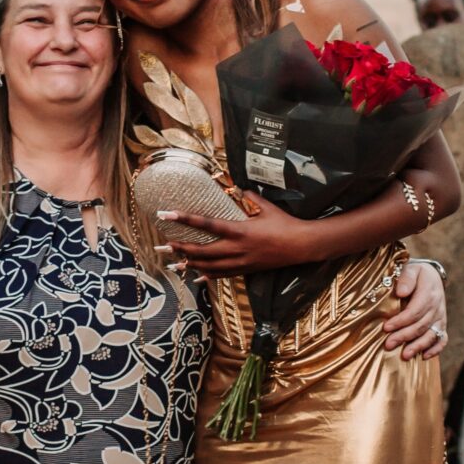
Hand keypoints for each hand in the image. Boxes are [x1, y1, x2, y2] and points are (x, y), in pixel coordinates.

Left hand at [160, 193, 311, 276]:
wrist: (301, 246)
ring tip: (172, 263)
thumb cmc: (284, 224)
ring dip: (189, 264)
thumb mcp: (266, 207)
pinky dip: (206, 275)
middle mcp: (236, 249)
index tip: (167, 215)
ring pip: (208, 266)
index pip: (206, 224)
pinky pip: (221, 275)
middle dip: (180, 249)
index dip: (185, 219)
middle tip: (162, 246)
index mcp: (239, 230)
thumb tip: (238, 187)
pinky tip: (195, 276)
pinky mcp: (245, 270)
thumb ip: (250, 197)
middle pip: (201, 251)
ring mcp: (240, 262)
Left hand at [383, 262, 446, 360]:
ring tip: (404, 355)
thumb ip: (406, 279)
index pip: (414, 311)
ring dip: (418, 346)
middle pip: (420, 326)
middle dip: (404, 336)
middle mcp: (437, 307)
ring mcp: (440, 317)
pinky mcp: (442, 324)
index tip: (386, 327)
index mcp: (428, 294)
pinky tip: (424, 356)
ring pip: (431, 335)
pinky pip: (442, 339)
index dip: (400, 321)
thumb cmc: (416, 274)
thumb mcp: (411, 269)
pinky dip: (435, 349)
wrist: (432, 276)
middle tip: (388, 345)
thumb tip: (400, 292)